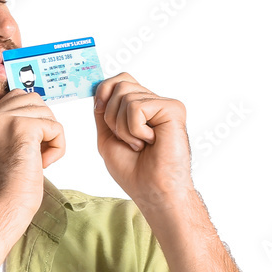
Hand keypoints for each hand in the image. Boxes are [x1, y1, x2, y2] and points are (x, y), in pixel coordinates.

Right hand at [0, 88, 65, 224]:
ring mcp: (6, 120)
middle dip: (45, 123)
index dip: (33, 118)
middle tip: (39, 151)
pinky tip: (44, 164)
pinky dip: (58, 147)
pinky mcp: (23, 128)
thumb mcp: (8, 148)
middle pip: (33, 99)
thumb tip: (42, 112)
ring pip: (47, 112)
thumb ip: (17, 127)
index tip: (32, 146)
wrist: (6, 206)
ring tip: (40, 160)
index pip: (17, 97)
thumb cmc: (10, 186)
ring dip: (52, 138)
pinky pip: (55, 127)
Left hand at [93, 73, 192, 212]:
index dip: (104, 90)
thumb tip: (98, 89)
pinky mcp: (173, 108)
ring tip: (139, 144)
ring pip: (125, 96)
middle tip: (127, 140)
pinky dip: (134, 130)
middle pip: (119, 84)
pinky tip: (149, 142)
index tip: (99, 110)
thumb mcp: (107, 138)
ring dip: (123, 128)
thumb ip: (103, 112)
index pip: (119, 80)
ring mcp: (164, 104)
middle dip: (110, 116)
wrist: (152, 191)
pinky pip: (137, 107)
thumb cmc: (133, 171)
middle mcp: (153, 102)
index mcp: (139, 108)